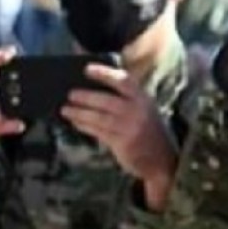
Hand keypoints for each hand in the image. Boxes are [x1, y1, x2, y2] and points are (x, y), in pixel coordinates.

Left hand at [62, 63, 176, 208]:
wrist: (162, 159)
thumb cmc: (147, 130)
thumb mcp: (143, 109)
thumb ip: (125, 99)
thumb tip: (92, 88)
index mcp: (143, 98)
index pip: (123, 80)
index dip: (104, 73)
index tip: (87, 69)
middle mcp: (137, 110)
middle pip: (106, 100)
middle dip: (85, 97)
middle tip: (70, 94)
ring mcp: (130, 127)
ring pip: (99, 117)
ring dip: (79, 113)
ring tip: (65, 109)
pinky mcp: (122, 142)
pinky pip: (98, 131)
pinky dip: (84, 126)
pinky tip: (75, 123)